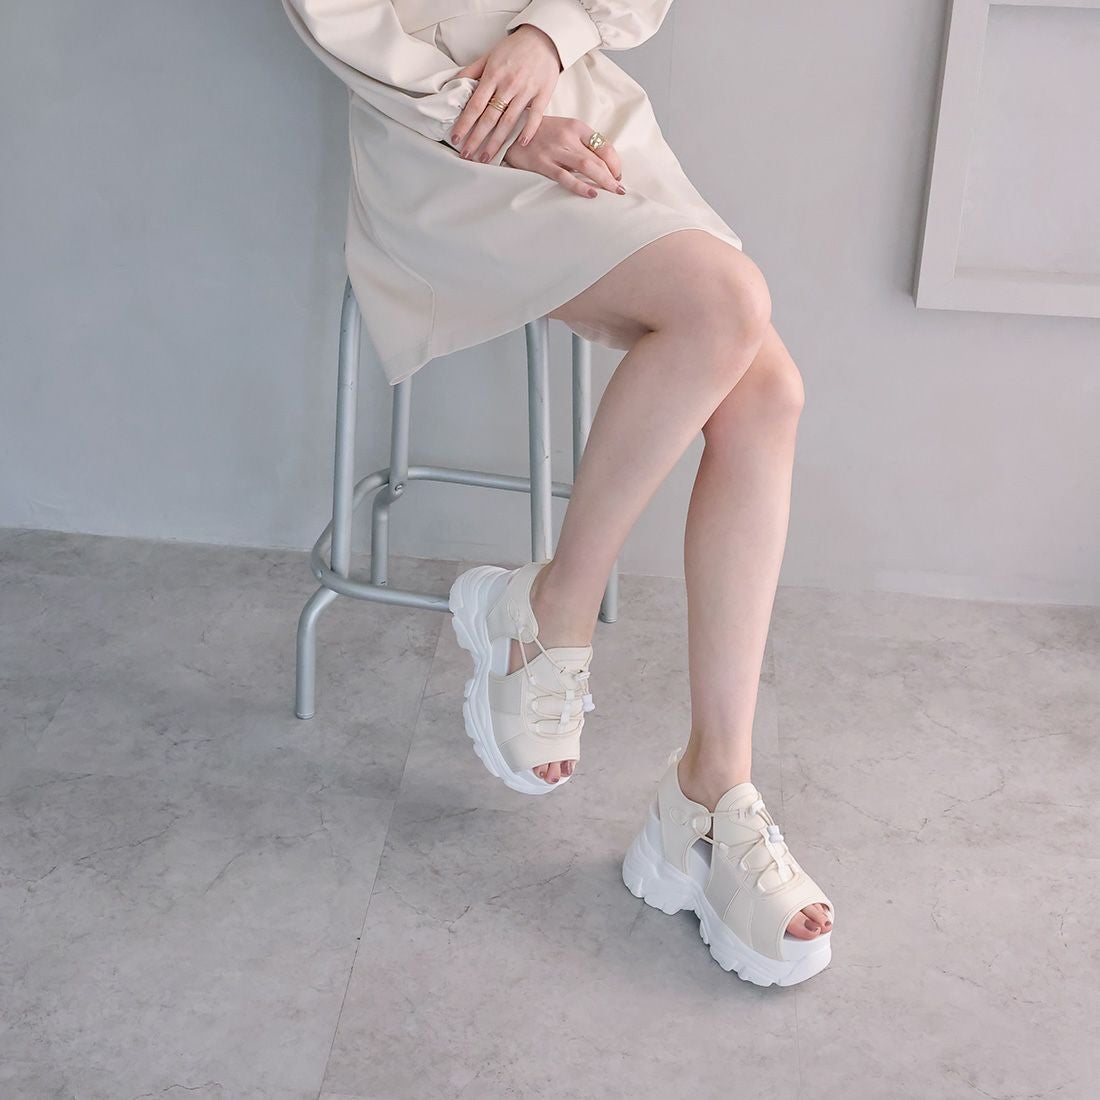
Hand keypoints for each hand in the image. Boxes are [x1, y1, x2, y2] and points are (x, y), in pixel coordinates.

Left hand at [451, 25, 561, 162]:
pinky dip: (528, 131)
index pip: (475, 105)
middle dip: (476, 139)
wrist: (543, 38)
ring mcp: (526, 90)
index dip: (464, 123)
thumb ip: (471, 72)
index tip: (455, 138)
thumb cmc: (514, 48)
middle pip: (489, 117)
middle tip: (467, 155)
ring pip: (509, 121)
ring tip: (486, 158)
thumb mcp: (489, 55)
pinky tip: (520, 145)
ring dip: (496, 142)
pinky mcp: (543, 94)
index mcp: (493, 75)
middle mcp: (508, 84)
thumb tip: (452, 86)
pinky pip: (535, 117)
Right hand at [503, 116, 625, 198]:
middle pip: (598, 158)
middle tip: (620, 189)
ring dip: (604, 181)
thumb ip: (580, 143)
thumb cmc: (539, 133)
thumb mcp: (562, 129)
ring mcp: (555, 150)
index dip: (614, 162)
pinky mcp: (542, 163)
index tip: (617, 174)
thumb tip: (600, 164)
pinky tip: (592, 194)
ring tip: (614, 192)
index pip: (603, 144)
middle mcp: (568, 136)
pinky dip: (580, 186)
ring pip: (587, 167)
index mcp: (576, 126)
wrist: (510, 130)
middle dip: (613, 175)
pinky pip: (565, 177)